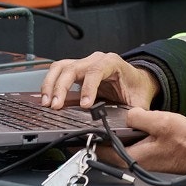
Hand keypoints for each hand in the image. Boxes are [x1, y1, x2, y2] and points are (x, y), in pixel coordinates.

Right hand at [39, 51, 158, 109]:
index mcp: (112, 63)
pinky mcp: (76, 70)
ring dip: (51, 84)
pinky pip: (58, 71)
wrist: (137, 81)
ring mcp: (84, 63)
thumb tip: (127, 125)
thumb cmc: (137, 88)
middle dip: (62, 87)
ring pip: (61, 67)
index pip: (96, 71)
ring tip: (46, 102)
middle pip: (73, 68)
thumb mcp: (139, 102)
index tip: (85, 105)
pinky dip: (50, 83)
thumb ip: (134, 113)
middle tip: (56, 106)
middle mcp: (96, 60)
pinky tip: (46, 97)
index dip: (88, 88)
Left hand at [99, 108, 185, 174]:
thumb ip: (138, 118)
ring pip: (124, 148)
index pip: (103, 153)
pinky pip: (135, 147)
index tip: (83, 133)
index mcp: (135, 157)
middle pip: (112, 151)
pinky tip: (138, 126)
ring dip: (119, 136)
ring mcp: (145, 162)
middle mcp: (137, 163)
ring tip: (118, 122)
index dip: (91, 141)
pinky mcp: (152, 158)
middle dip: (104, 137)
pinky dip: (132, 137)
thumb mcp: (161, 122)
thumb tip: (127, 116)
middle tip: (99, 122)